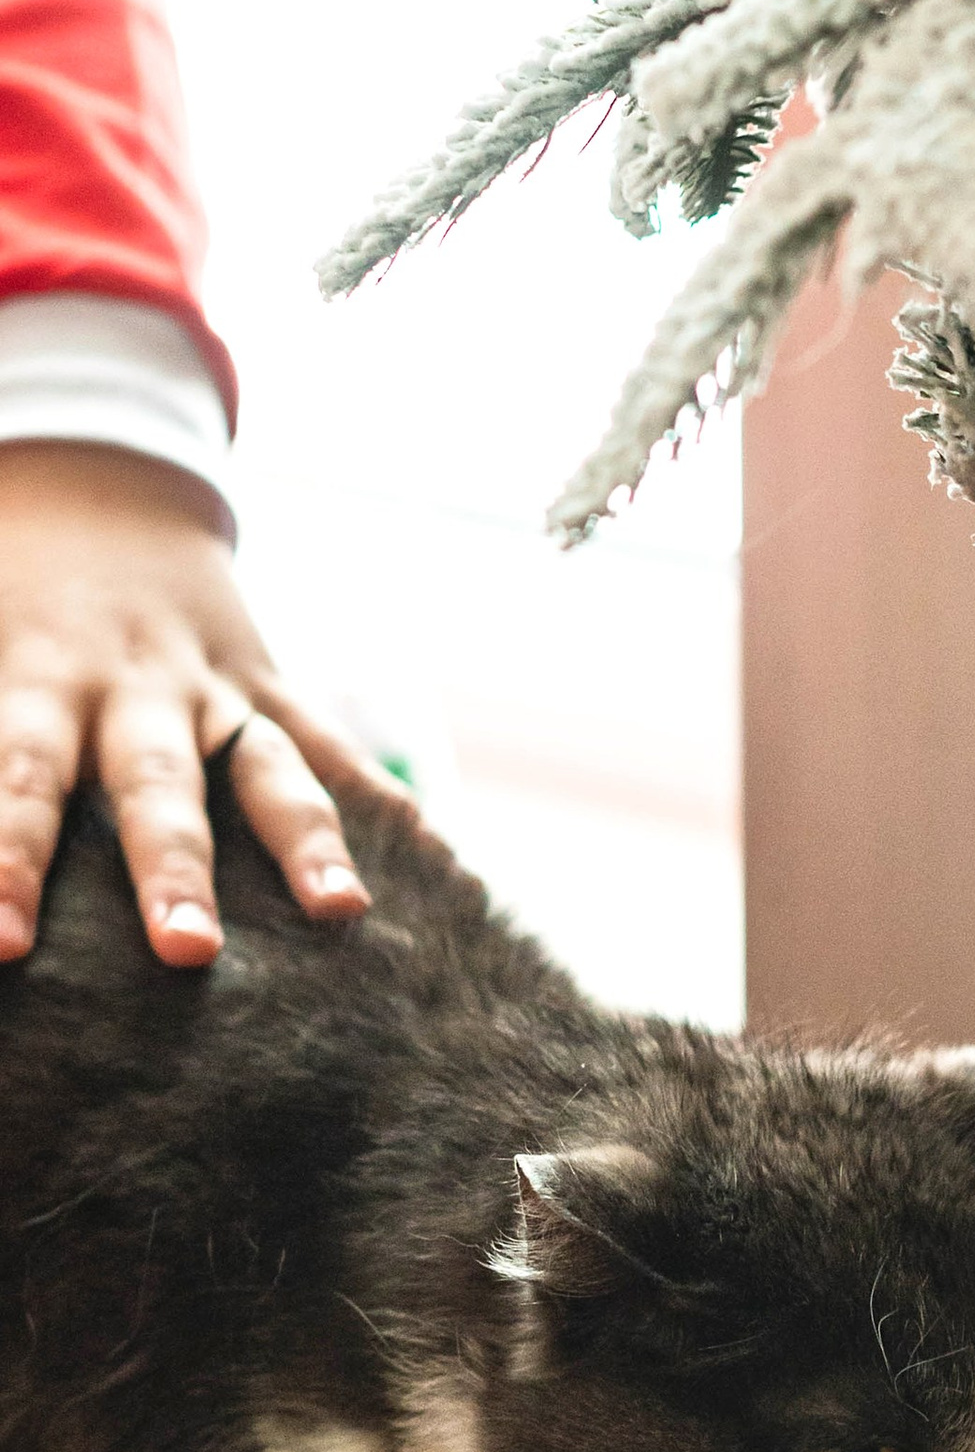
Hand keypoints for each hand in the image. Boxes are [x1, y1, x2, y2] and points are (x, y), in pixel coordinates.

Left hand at [0, 440, 411, 965]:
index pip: (21, 779)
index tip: (4, 942)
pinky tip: (451, 877)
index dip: (10, 858)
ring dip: (305, 845)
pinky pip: (339, 751)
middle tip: (188, 952)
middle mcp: (139, 690)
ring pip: (267, 771)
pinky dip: (393, 810)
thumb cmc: (3, 592)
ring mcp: (219, 691)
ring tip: (342, 914)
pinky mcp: (274, 693)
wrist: (92, 499)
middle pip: (156, 787)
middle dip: (174, 869)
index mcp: (39, 679)